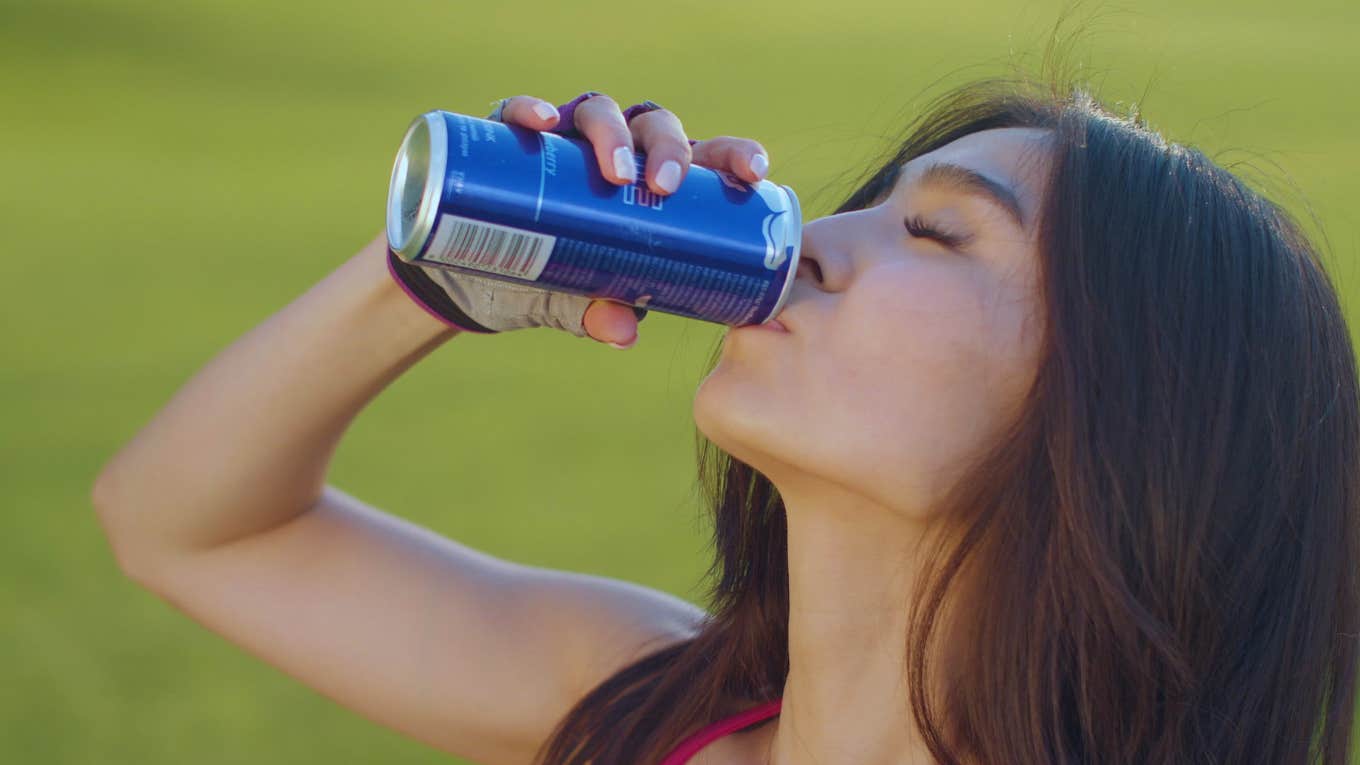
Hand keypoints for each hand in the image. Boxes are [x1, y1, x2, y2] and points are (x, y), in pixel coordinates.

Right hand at [492, 93, 772, 344]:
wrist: (475, 283)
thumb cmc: (549, 283)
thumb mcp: (578, 302)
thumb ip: (601, 311)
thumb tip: (623, 334)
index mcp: (652, 183)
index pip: (704, 156)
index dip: (733, 155)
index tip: (754, 172)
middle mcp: (615, 151)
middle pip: (654, 126)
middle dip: (667, 149)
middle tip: (663, 187)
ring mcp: (564, 140)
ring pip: (598, 110)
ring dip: (610, 133)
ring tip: (611, 172)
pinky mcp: (511, 140)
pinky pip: (519, 112)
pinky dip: (529, 110)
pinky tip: (540, 123)